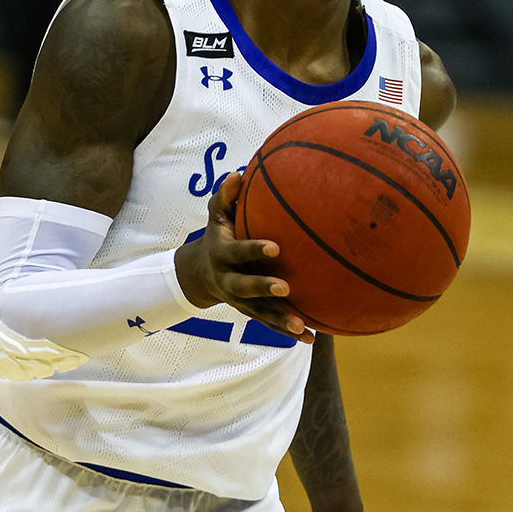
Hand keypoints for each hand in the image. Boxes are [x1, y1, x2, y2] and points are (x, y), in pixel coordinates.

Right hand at [174, 169, 313, 342]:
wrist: (200, 274)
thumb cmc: (218, 236)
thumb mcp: (215, 215)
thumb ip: (224, 196)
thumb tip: (237, 174)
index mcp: (222, 255)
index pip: (238, 252)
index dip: (254, 250)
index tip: (276, 247)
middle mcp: (229, 280)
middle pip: (245, 287)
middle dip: (263, 288)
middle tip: (285, 288)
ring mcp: (240, 300)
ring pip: (260, 313)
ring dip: (280, 320)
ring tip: (302, 326)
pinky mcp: (252, 312)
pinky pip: (270, 323)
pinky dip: (289, 332)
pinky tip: (312, 338)